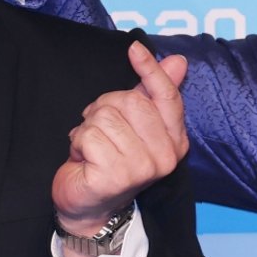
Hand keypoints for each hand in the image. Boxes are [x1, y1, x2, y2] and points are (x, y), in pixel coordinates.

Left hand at [52, 41, 188, 250]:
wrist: (88, 207)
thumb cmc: (108, 162)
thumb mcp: (132, 126)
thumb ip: (152, 94)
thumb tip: (178, 61)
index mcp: (175, 141)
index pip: (167, 97)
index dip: (150, 70)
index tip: (134, 48)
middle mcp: (164, 156)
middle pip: (129, 101)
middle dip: (104, 110)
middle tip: (99, 133)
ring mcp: (142, 168)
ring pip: (105, 117)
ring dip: (88, 129)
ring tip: (91, 150)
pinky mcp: (116, 176)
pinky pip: (88, 136)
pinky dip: (77, 144)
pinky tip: (82, 161)